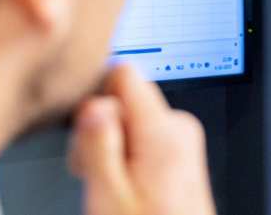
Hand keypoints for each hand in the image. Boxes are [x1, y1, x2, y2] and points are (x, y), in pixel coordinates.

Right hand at [69, 64, 215, 214]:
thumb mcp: (108, 196)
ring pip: (131, 121)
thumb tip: (92, 103)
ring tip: (113, 187)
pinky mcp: (181, 155)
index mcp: (164, 131)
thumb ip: (97, 143)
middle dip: (102, 130)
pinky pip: (144, 139)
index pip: (123, 73)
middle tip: (97, 173)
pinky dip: (128, 159)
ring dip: (113, 149)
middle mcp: (180, 129)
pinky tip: (126, 189)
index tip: (87, 135)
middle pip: (124, 100)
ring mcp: (184, 142)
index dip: (96, 100)